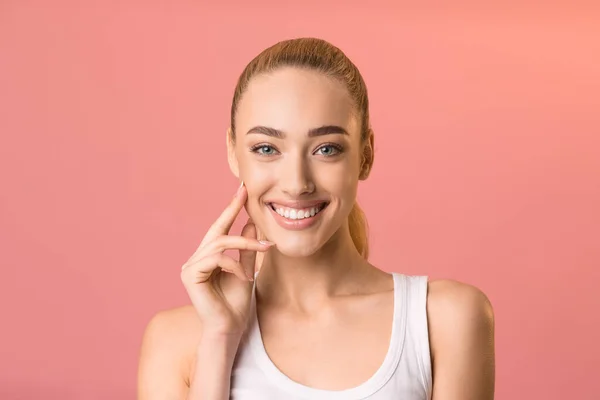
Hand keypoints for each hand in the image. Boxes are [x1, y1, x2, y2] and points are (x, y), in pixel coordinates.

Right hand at [180, 183, 272, 336]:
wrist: (230, 328)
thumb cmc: (237, 303)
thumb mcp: (247, 269)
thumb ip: (247, 248)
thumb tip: (251, 222)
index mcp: (208, 257)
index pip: (219, 228)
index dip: (230, 208)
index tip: (242, 189)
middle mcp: (196, 259)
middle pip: (217, 230)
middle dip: (232, 210)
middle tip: (247, 195)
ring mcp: (190, 267)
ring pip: (219, 242)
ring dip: (245, 244)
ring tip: (264, 250)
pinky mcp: (189, 275)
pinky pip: (215, 258)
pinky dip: (234, 264)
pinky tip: (246, 277)